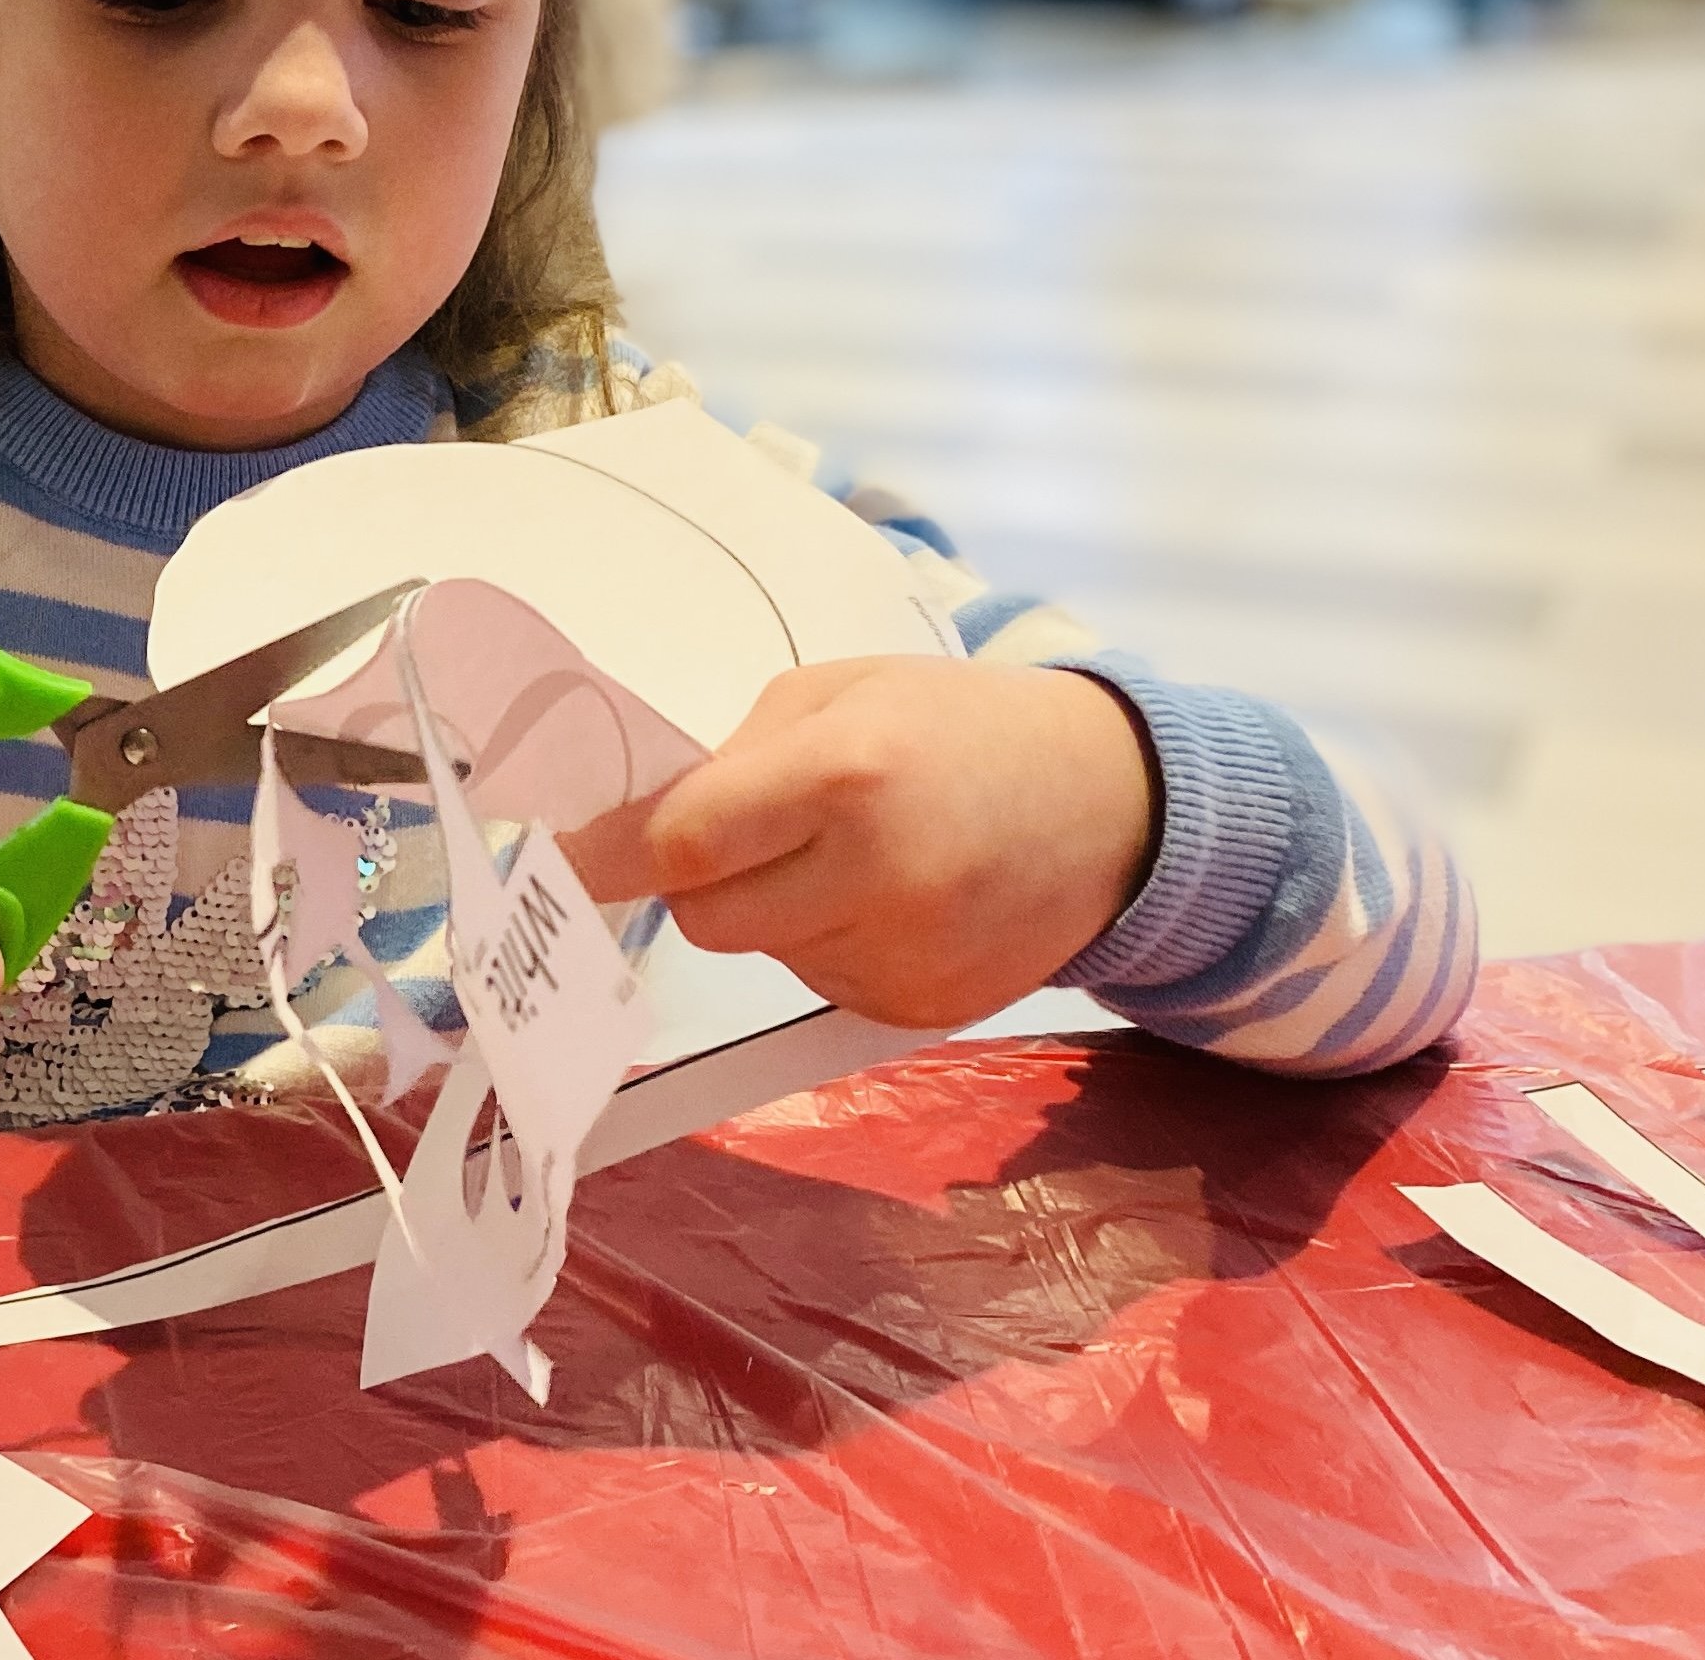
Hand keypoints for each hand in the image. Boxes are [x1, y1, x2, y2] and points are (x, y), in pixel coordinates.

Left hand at [563, 657, 1156, 1029]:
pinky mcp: (925, 1012)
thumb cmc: (957, 725)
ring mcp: (907, 958)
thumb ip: (732, 760)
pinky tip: (892, 899)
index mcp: (847, 775)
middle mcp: (879, 878)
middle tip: (752, 837)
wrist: (1113, 803)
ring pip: (762, 955)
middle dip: (706, 880)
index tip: (591, 847)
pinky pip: (819, 986)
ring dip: (775, 911)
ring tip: (853, 854)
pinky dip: (829, 946)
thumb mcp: (839, 693)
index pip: (684, 845)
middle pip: (706, 920)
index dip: (631, 847)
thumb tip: (624, 833)